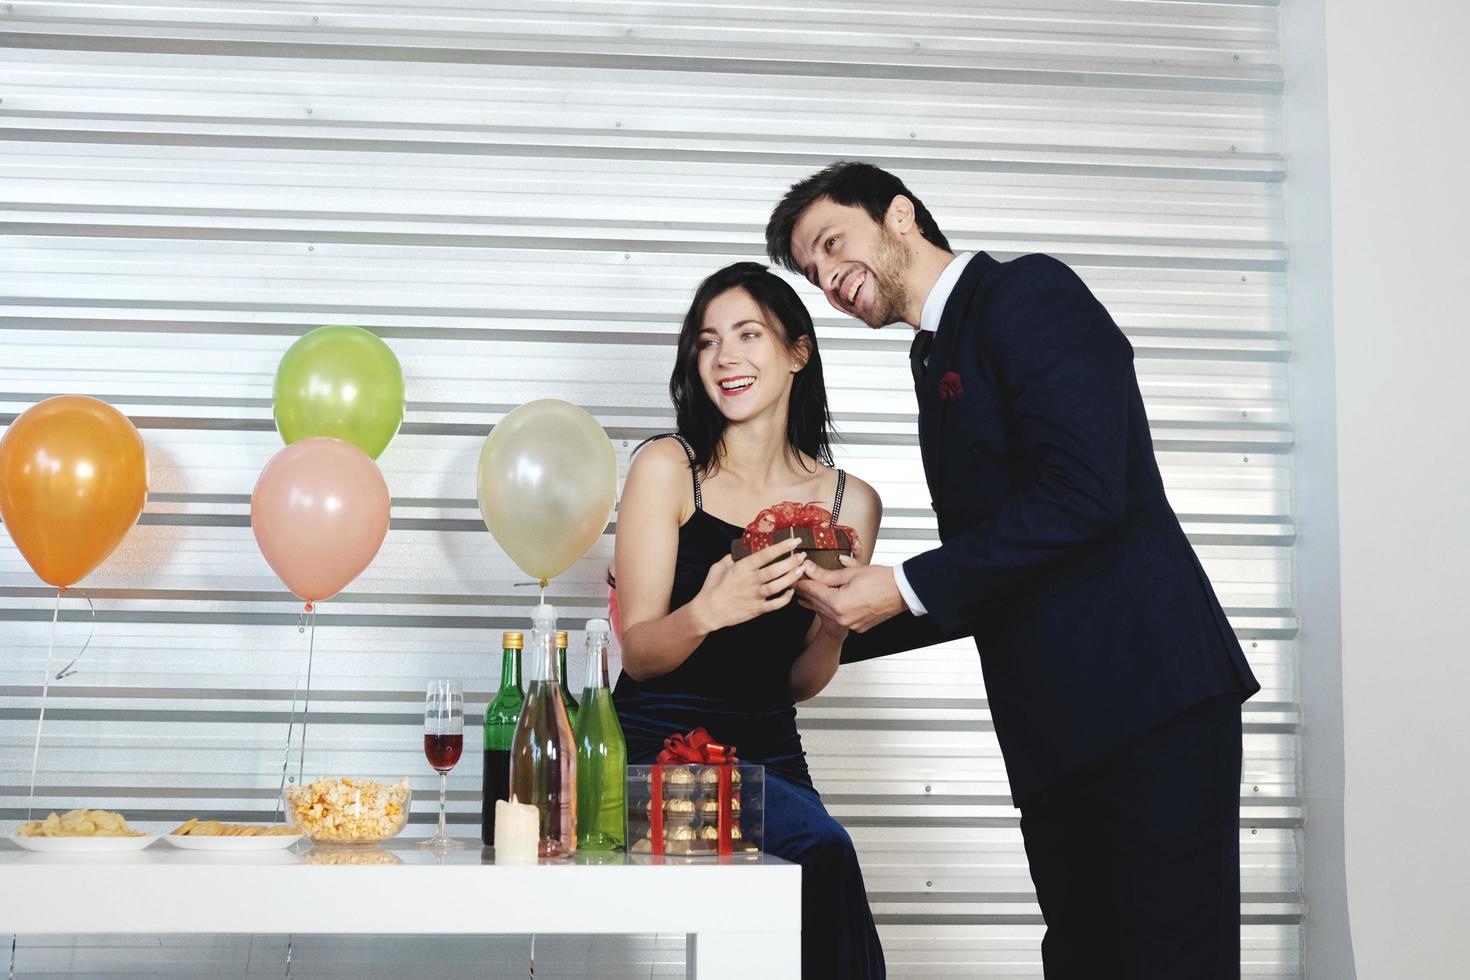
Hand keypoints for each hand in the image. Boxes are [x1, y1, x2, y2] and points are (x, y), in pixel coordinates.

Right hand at [691, 537, 806, 631]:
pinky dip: (785, 599)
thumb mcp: (718, 566)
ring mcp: (754, 596)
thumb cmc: (712, 588)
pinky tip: (791, 592)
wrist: (707, 612)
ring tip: (802, 570)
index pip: (765, 555)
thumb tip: (742, 549)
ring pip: (778, 586)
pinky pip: (775, 604)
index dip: (781, 547)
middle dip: (792, 561)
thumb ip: (732, 557)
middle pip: (776, 570)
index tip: (794, 541)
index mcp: (741, 568)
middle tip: (802, 556)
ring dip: (792, 578)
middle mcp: (750, 581)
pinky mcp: (756, 609)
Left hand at [793, 556, 906, 632]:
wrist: (903, 592)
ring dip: (817, 602)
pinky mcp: (858, 627)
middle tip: (798, 582)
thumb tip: (809, 569)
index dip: (802, 582)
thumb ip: (826, 574)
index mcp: (839, 603)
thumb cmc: (882, 580)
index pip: (813, 591)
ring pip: (826, 612)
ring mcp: (850, 625)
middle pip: (817, 603)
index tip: (795, 576)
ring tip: (806, 594)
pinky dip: (831, 609)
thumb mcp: (851, 573)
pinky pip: (838, 617)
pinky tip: (826, 602)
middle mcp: (843, 618)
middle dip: (807, 592)